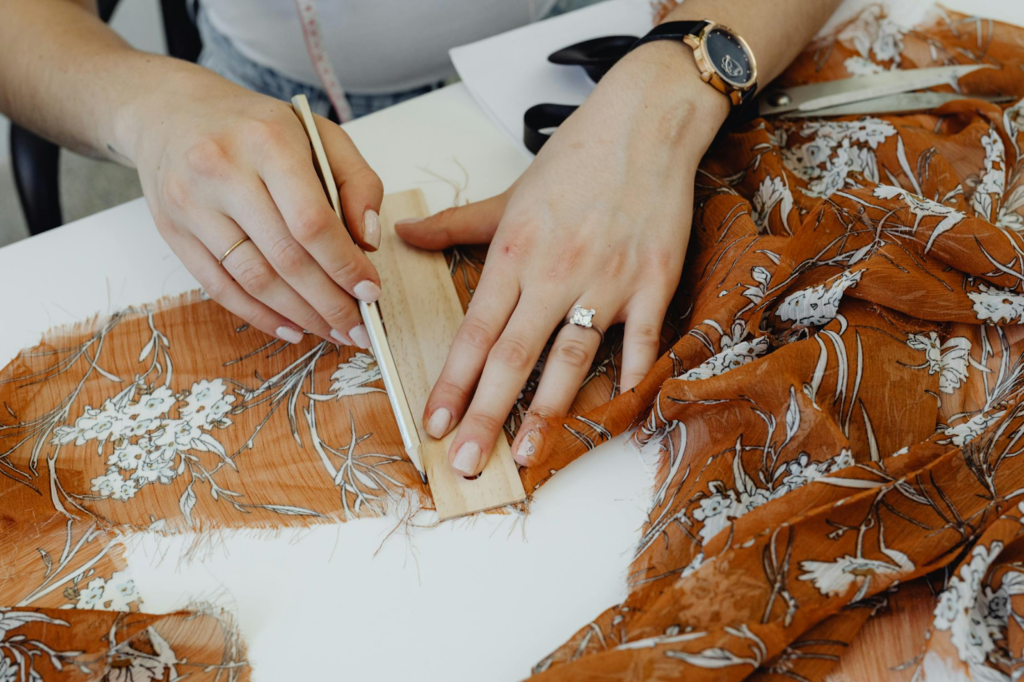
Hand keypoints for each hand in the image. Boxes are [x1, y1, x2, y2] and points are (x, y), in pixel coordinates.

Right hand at [125, 65, 382, 346]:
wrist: (169, 109)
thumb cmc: (256, 126)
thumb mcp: (319, 133)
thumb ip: (358, 182)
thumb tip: (368, 242)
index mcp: (267, 141)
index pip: (312, 221)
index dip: (344, 265)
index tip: (370, 292)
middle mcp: (222, 171)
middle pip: (285, 257)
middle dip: (329, 302)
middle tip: (358, 329)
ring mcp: (191, 203)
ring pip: (253, 279)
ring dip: (299, 316)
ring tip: (332, 331)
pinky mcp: (172, 230)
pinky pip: (219, 287)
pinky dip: (259, 315)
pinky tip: (291, 328)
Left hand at [397, 44, 729, 476]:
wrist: (645, 122)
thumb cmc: (576, 157)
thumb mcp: (509, 192)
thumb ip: (456, 225)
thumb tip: (402, 237)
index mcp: (514, 252)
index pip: (475, 331)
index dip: (451, 382)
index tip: (433, 424)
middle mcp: (555, 271)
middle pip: (514, 356)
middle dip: (486, 414)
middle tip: (466, 463)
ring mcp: (607, 278)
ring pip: (571, 355)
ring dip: (548, 410)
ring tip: (528, 454)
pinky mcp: (654, 279)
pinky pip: (641, 336)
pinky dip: (633, 371)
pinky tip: (620, 407)